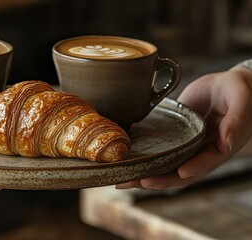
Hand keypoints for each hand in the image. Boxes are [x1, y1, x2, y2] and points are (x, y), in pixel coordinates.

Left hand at [117, 66, 251, 189]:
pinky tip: (126, 159)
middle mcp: (201, 152)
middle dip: (155, 180)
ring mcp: (186, 146)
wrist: (230, 82)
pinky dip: (144, 157)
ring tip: (121, 178)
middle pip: (177, 174)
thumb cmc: (240, 91)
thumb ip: (235, 122)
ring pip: (165, 165)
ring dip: (144, 173)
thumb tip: (226, 144)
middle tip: (131, 182)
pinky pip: (159, 151)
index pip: (201, 166)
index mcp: (219, 149)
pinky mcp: (175, 137)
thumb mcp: (241, 102)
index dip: (188, 171)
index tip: (169, 176)